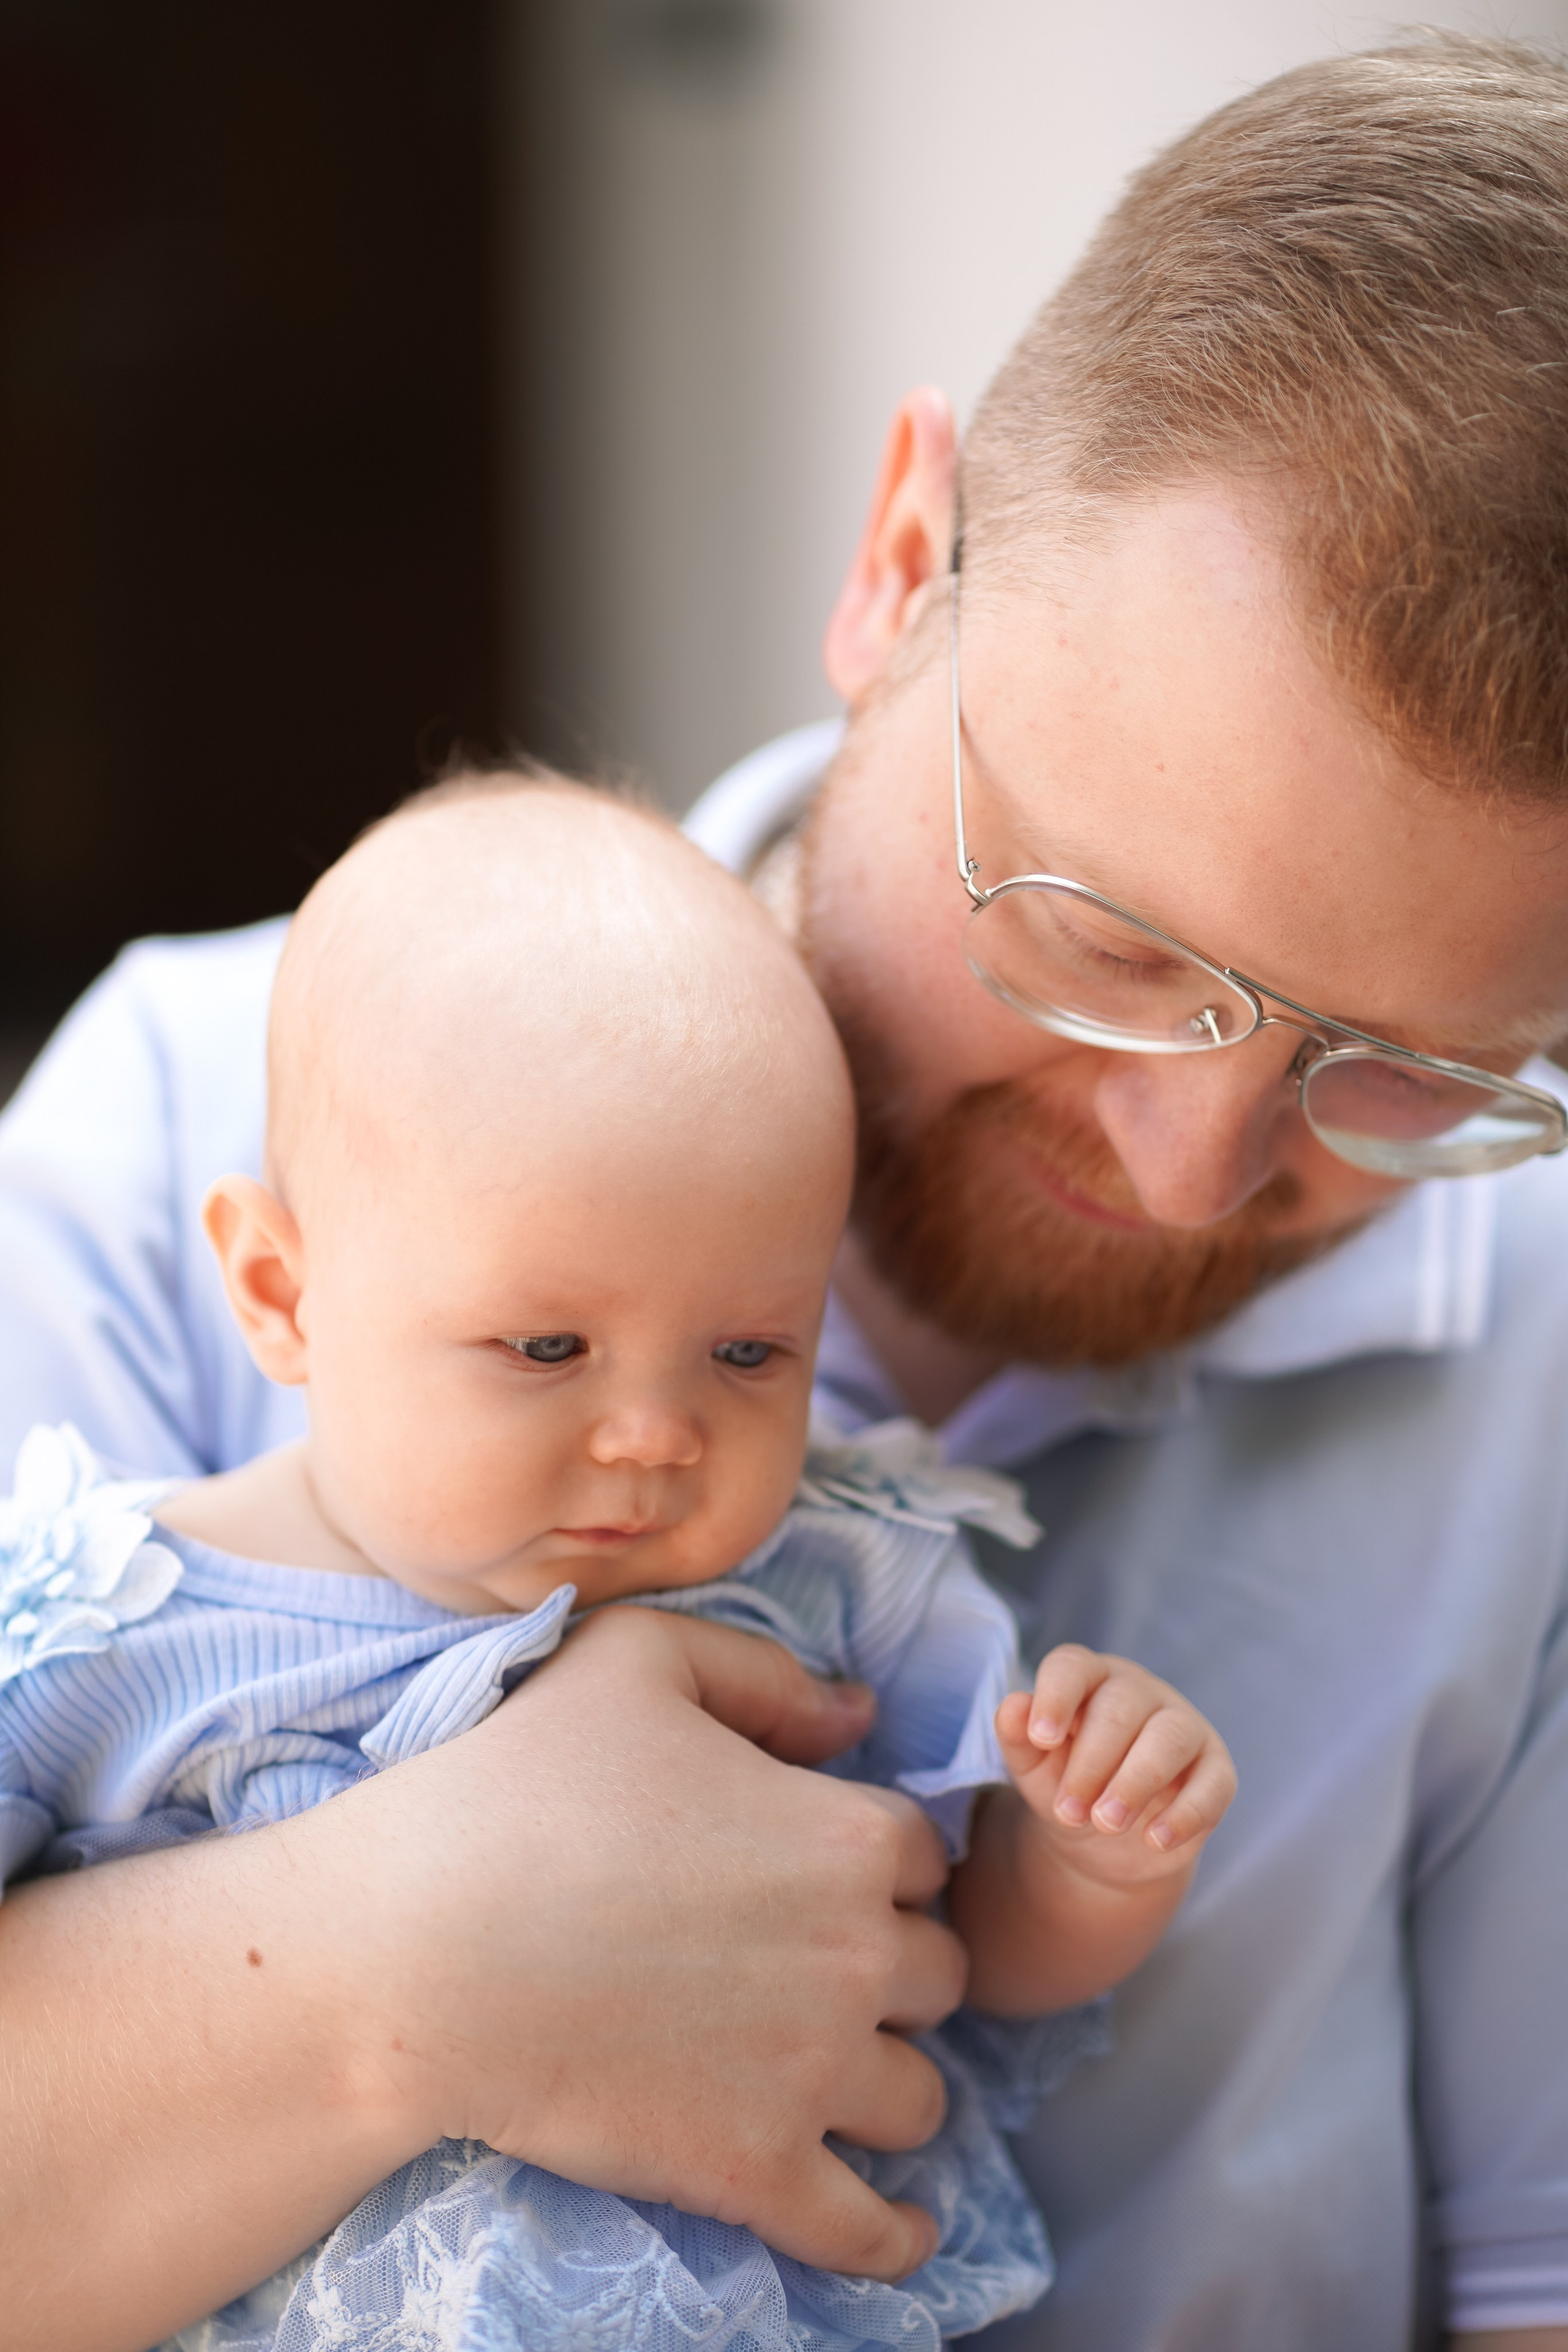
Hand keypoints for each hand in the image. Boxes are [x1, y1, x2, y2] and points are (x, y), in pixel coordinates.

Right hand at [320, 1607, 961, 2280]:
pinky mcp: (753, 2173)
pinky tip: (898, 2226)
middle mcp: (857, 1957)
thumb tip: (860, 1714)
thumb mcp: (633, 1662)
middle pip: (936, 1977)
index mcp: (844, 1835)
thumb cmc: (511, 1789)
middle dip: (889, 1971)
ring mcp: (811, 2075)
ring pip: (918, 2098)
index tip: (814, 1877)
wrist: (410, 1952)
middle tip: (808, 1970)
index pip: (922, 1858)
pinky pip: (868, 2232)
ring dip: (885, 2085)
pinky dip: (892, 2237)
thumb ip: (763, 1675)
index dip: (873, 1863)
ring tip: (829, 2078)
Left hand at [996, 1644, 1235, 1884]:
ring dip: (1136, 1782)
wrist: (1104, 1843)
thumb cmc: (1067, 1786)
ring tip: (1106, 1823)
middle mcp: (1139, 1692)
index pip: (1072, 1666)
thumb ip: (1018, 1738)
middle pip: (1120, 1709)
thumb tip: (1012, 1706)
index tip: (1041, 1738)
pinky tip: (1155, 1840)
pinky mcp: (1215, 1770)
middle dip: (1091, 1763)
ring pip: (1170, 1737)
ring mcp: (1183, 1727)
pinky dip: (1186, 1813)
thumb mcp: (1034, 1769)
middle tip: (1068, 1812)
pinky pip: (1212, 1783)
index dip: (1056, 1696)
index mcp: (1089, 1679)